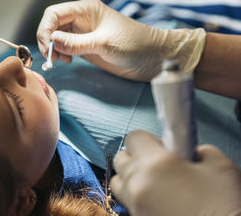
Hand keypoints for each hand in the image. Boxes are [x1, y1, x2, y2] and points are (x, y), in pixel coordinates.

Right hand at [36, 0, 205, 80]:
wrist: (153, 58)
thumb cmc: (135, 44)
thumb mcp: (104, 43)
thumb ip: (76, 43)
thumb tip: (51, 41)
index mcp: (86, 9)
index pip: (54, 13)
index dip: (45, 28)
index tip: (47, 46)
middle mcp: (82, 19)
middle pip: (52, 25)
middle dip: (47, 40)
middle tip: (51, 57)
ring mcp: (82, 34)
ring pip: (56, 37)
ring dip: (53, 49)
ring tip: (61, 61)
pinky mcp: (85, 47)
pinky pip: (65, 48)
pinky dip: (60, 55)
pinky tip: (67, 61)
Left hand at [111, 130, 240, 215]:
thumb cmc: (224, 204)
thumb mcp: (219, 166)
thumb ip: (196, 149)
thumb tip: (186, 151)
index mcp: (155, 163)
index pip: (133, 137)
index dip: (148, 139)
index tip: (164, 147)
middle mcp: (137, 183)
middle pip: (121, 159)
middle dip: (136, 156)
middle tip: (159, 163)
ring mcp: (134, 204)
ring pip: (118, 181)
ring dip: (131, 177)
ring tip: (155, 182)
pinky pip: (127, 201)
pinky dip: (136, 195)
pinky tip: (158, 198)